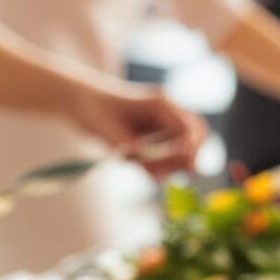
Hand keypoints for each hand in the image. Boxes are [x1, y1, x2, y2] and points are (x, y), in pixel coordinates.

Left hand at [67, 83, 203, 177]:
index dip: (189, 151)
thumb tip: (158, 177)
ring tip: (147, 171)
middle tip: (166, 174)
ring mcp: (164, 122)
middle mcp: (168, 112)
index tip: (183, 169)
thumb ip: (135, 154)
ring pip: (186, 146)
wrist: (82, 102)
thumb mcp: (110, 133)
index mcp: (161, 104)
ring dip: (173, 163)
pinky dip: (163, 164)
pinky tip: (146, 169)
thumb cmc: (94, 110)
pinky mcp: (157, 134)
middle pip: (197, 135)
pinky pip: (171, 153)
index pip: (190, 128)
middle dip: (188, 157)